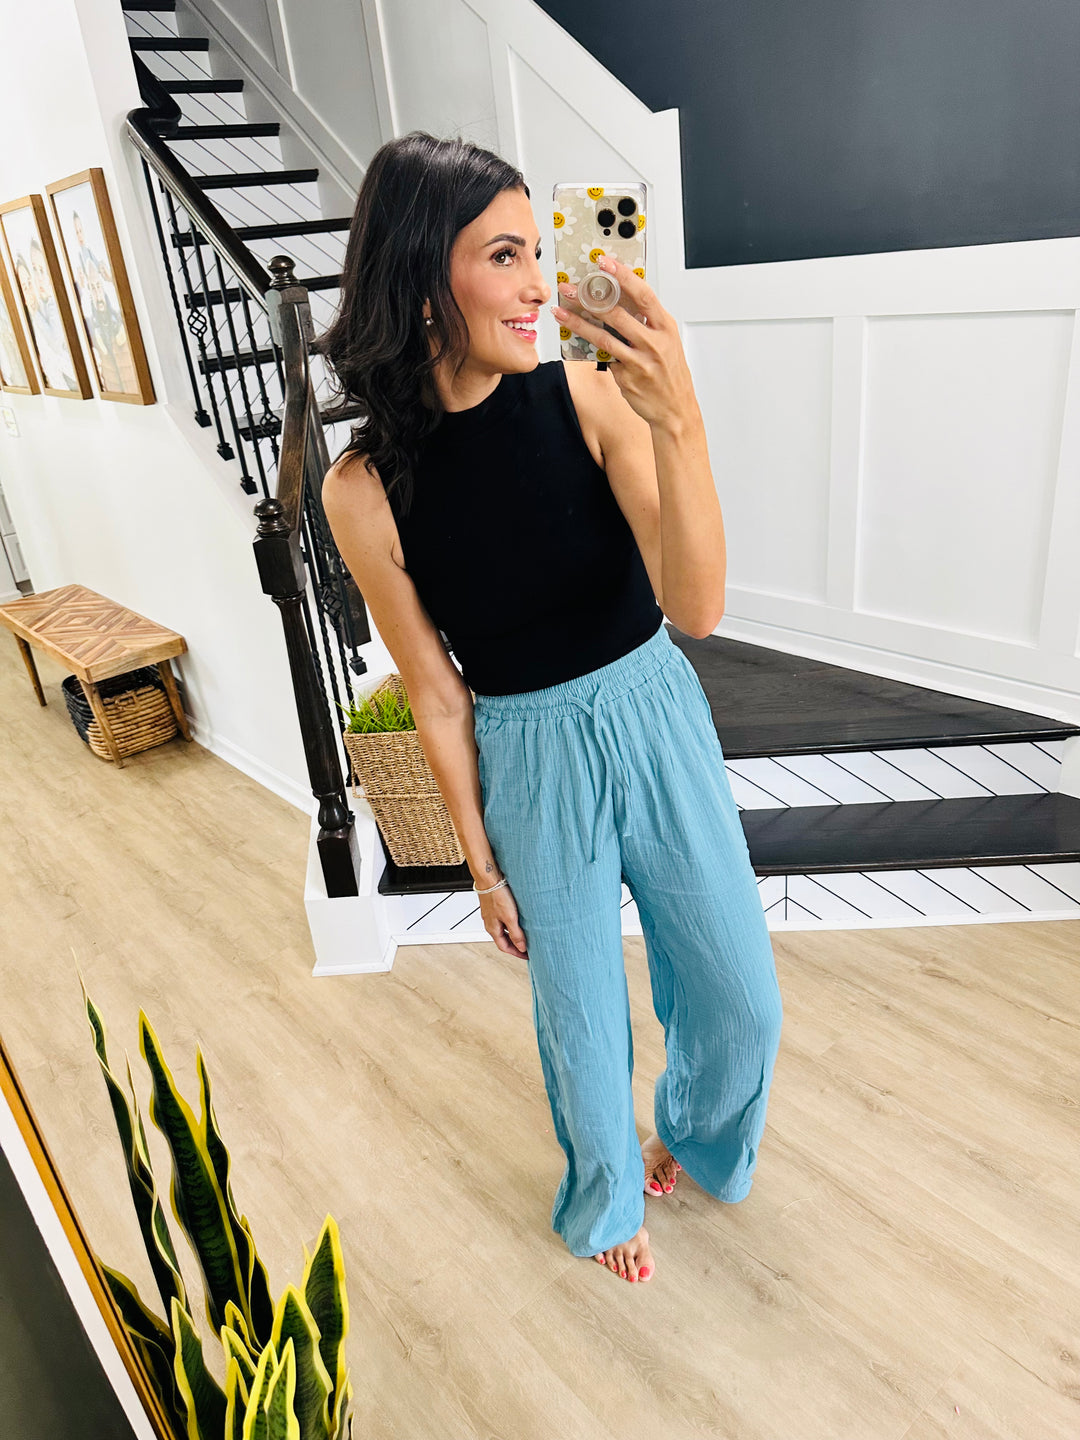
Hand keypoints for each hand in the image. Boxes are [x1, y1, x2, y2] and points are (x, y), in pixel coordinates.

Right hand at [479, 879, 528, 960]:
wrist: (489, 878)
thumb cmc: (498, 895)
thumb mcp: (510, 917)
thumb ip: (516, 934)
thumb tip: (522, 947)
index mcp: (492, 929)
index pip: (505, 947)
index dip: (516, 953)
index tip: (527, 956)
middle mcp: (490, 923)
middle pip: (503, 940)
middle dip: (515, 945)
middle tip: (527, 948)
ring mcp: (491, 915)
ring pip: (503, 930)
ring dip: (513, 935)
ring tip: (525, 935)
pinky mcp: (494, 907)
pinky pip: (503, 921)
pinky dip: (511, 925)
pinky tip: (517, 920)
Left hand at [551, 254, 698, 429]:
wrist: (675, 409)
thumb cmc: (670, 373)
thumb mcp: (667, 341)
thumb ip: (646, 322)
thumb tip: (620, 301)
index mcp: (665, 327)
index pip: (643, 294)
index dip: (623, 276)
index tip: (605, 263)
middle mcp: (654, 342)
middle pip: (618, 314)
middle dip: (590, 298)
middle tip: (570, 288)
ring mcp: (639, 361)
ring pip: (604, 337)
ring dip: (579, 323)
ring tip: (561, 312)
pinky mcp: (626, 378)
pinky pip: (605, 358)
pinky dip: (592, 349)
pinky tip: (576, 339)